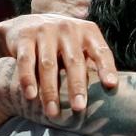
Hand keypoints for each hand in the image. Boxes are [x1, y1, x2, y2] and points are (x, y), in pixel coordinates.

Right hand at [0, 13, 116, 116]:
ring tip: (53, 112)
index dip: (107, 68)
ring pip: (48, 65)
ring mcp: (45, 31)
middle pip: (74, 61)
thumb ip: (92, 62)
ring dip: (50, 91)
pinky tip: (31, 96)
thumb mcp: (80, 45)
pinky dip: (28, 80)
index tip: (111, 85)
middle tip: (79, 108)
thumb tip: (110, 92)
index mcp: (88, 32)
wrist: (26, 23)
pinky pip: (26, 62)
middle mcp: (68, 29)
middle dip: (77, 86)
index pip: (101, 51)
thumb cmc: (62, 43)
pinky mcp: (24, 37)